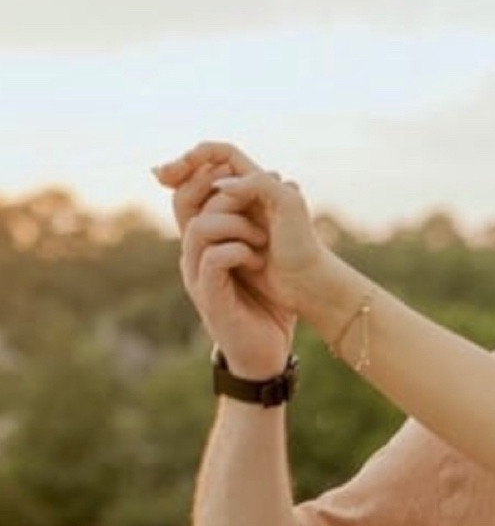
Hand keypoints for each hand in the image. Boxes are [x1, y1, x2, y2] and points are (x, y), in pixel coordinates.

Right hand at [154, 141, 303, 376]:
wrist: (269, 354)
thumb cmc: (270, 305)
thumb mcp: (271, 253)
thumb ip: (267, 215)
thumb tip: (279, 174)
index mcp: (206, 241)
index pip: (188, 193)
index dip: (202, 172)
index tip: (237, 171)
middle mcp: (195, 254)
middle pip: (184, 202)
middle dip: (217, 190)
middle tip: (253, 195)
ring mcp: (198, 275)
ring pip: (199, 227)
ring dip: (234, 223)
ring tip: (262, 237)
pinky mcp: (208, 296)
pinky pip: (212, 258)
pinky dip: (237, 250)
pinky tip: (259, 258)